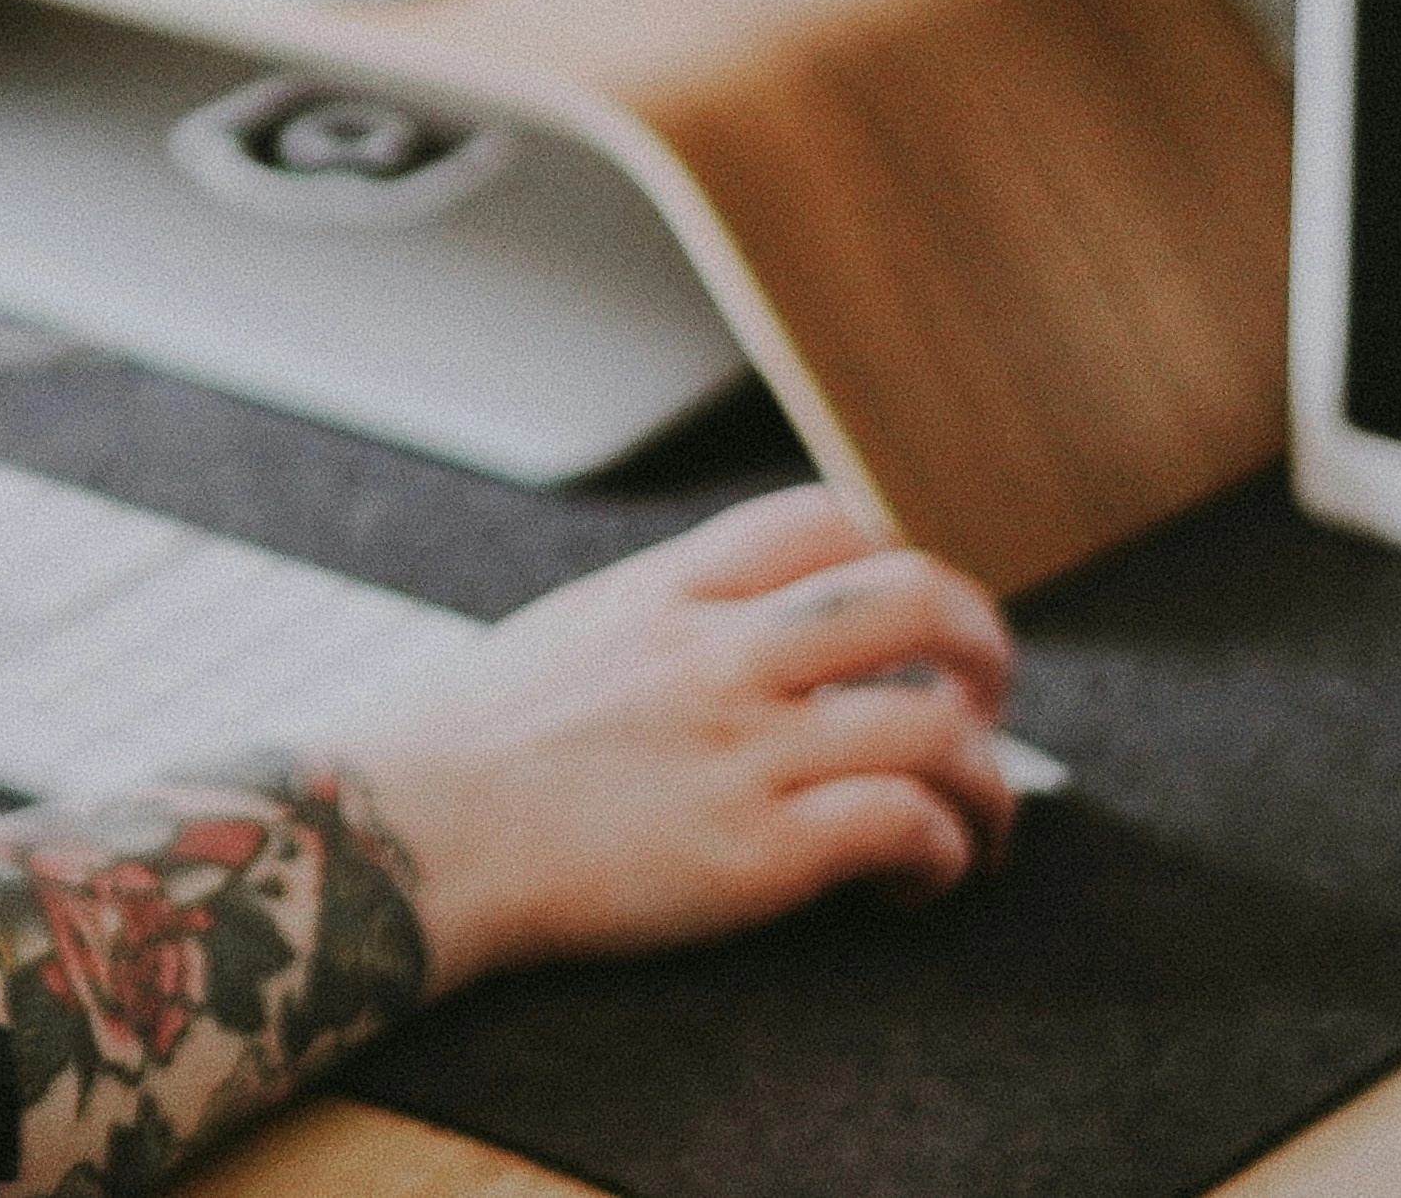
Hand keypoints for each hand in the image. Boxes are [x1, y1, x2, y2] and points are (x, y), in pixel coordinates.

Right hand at [335, 489, 1015, 985]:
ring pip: (936, 727)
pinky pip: (902, 825)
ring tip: (979, 827)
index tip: (904, 624)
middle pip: (917, 598)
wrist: (411, 837)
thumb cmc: (474, 750)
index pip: (828, 518)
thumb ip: (665, 618)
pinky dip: (940, 853)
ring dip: (989, 783)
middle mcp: (722, 652)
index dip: (895, 558)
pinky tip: (914, 881)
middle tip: (985, 701)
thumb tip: (738, 626)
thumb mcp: (575, 631)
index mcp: (674, 590)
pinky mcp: (754, 853)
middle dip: (984, 649)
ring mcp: (743, 749)